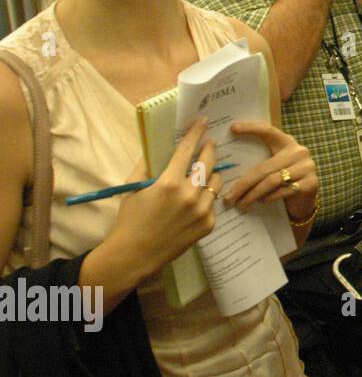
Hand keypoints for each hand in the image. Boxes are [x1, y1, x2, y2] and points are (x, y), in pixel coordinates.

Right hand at [106, 119, 221, 277]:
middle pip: (208, 163)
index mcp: (168, 183)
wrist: (135, 254)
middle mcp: (189, 195)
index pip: (187, 150)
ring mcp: (202, 211)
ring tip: (203, 173)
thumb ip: (147, 165)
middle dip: (209, 149)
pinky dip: (206, 198)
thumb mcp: (133, 188)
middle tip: (209, 142)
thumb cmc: (130, 219)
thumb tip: (159, 147)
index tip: (202, 122)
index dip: (195, 133)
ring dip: (211, 174)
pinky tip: (196, 199)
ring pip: (215, 183)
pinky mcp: (208, 224)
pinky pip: (212, 203)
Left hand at [223, 121, 318, 221]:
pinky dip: (269, 198)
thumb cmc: (284, 181)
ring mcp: (307, 167)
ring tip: (240, 203)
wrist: (305, 200)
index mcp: (287, 142)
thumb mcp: (274, 166)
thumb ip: (260, 162)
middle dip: (244, 184)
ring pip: (272, 181)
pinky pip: (283, 191)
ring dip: (253, 194)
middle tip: (229, 197)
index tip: (232, 128)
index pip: (268, 131)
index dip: (251, 128)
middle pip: (264, 167)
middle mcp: (299, 152)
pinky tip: (260, 202)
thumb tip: (228, 166)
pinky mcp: (311, 183)